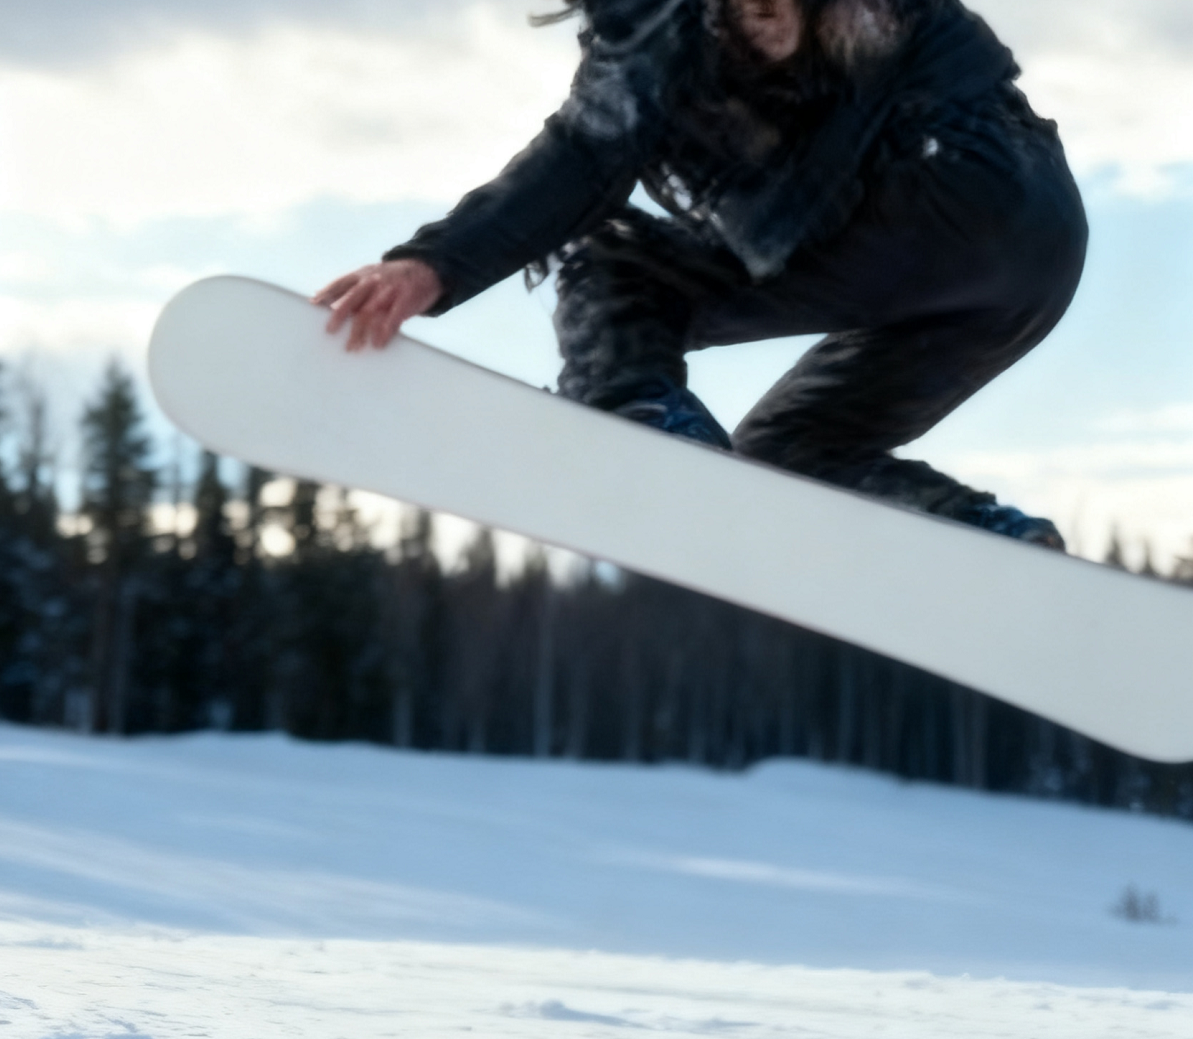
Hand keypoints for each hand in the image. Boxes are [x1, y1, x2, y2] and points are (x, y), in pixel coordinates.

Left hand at [313, 259, 443, 351]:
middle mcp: (374, 281)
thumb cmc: (394, 278)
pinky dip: (384, 332)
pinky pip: (393, 318)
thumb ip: (353, 288)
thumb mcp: (372, 274)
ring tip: (353, 347)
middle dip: (339, 315)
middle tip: (330, 331)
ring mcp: (390, 290)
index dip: (327, 292)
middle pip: (353, 298)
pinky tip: (377, 344)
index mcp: (363, 274)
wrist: (427, 269)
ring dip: (359, 331)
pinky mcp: (406, 300)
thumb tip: (327, 303)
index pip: (341, 282)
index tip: (314, 304)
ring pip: (370, 311)